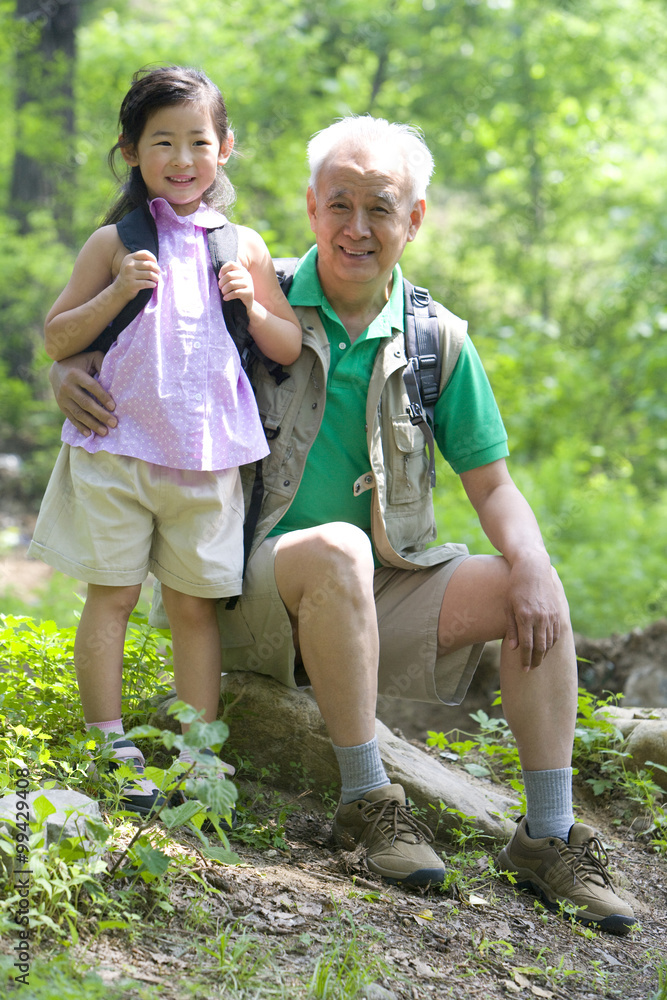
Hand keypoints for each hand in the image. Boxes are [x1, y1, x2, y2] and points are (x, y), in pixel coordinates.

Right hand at [49, 353, 116, 436]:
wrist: (57, 369)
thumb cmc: (81, 363)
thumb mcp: (92, 358)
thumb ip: (103, 365)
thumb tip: (114, 380)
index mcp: (75, 374)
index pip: (91, 386)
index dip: (102, 396)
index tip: (113, 407)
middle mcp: (67, 387)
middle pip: (85, 403)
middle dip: (100, 414)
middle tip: (114, 423)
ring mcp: (62, 398)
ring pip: (78, 413)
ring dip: (92, 424)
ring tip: (105, 432)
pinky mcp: (61, 406)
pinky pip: (71, 418)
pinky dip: (80, 427)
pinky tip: (89, 434)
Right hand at [114, 249, 158, 301]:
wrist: (119, 289)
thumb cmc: (129, 276)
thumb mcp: (131, 265)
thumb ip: (141, 261)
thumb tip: (156, 262)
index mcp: (129, 258)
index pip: (145, 253)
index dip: (153, 258)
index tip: (155, 264)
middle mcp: (129, 265)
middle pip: (149, 264)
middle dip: (157, 269)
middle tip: (158, 273)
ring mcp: (130, 275)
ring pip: (150, 274)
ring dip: (156, 277)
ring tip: (156, 279)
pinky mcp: (132, 285)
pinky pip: (147, 283)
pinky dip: (152, 284)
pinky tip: (153, 285)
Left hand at [217, 260, 254, 312]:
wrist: (248, 303)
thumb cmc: (238, 290)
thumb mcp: (235, 280)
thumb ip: (229, 275)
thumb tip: (219, 275)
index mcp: (242, 270)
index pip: (231, 264)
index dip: (223, 270)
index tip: (220, 277)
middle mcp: (246, 275)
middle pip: (229, 275)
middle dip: (221, 282)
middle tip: (220, 287)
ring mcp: (248, 283)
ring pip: (231, 284)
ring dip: (224, 290)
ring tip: (223, 293)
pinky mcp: (249, 292)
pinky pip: (235, 293)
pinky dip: (228, 296)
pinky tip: (225, 298)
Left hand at [504, 555, 560, 670]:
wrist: (533, 569)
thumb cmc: (515, 586)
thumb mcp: (508, 606)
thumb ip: (511, 628)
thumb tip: (513, 648)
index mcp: (525, 617)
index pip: (527, 645)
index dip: (525, 659)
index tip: (524, 669)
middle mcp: (540, 618)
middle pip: (541, 647)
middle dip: (536, 660)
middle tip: (531, 669)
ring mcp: (550, 615)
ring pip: (550, 641)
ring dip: (544, 653)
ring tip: (538, 660)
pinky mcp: (557, 612)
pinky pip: (557, 632)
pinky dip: (552, 642)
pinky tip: (546, 647)